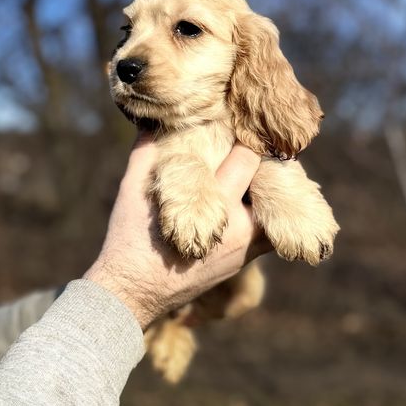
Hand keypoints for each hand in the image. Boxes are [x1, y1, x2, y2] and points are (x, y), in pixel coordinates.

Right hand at [84, 134, 269, 328]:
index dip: (244, 135)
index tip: (240, 120)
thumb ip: (149, 146)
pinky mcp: (246, 261)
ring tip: (257, 166)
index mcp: (213, 204)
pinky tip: (252, 195)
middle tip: (253, 137)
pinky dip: (265, 210)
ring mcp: (246, 248)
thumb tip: (155, 113)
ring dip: (267, 184)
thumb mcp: (133, 186)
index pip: (248, 156)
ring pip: (275, 204)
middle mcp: (238, 227)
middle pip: (267, 178)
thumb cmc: (130, 236)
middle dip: (259, 156)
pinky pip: (269, 230)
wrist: (132, 292)